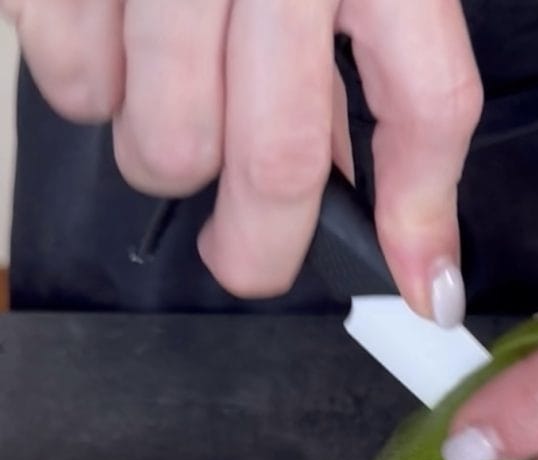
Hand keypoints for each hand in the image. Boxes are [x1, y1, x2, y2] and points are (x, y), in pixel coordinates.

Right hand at [1, 0, 481, 321]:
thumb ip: (371, 59)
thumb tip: (380, 207)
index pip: (424, 104)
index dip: (422, 217)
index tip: (428, 296)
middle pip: (277, 162)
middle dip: (260, 248)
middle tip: (247, 258)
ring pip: (164, 146)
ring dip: (167, 162)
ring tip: (174, 106)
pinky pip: (67, 83)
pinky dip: (88, 95)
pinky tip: (112, 44)